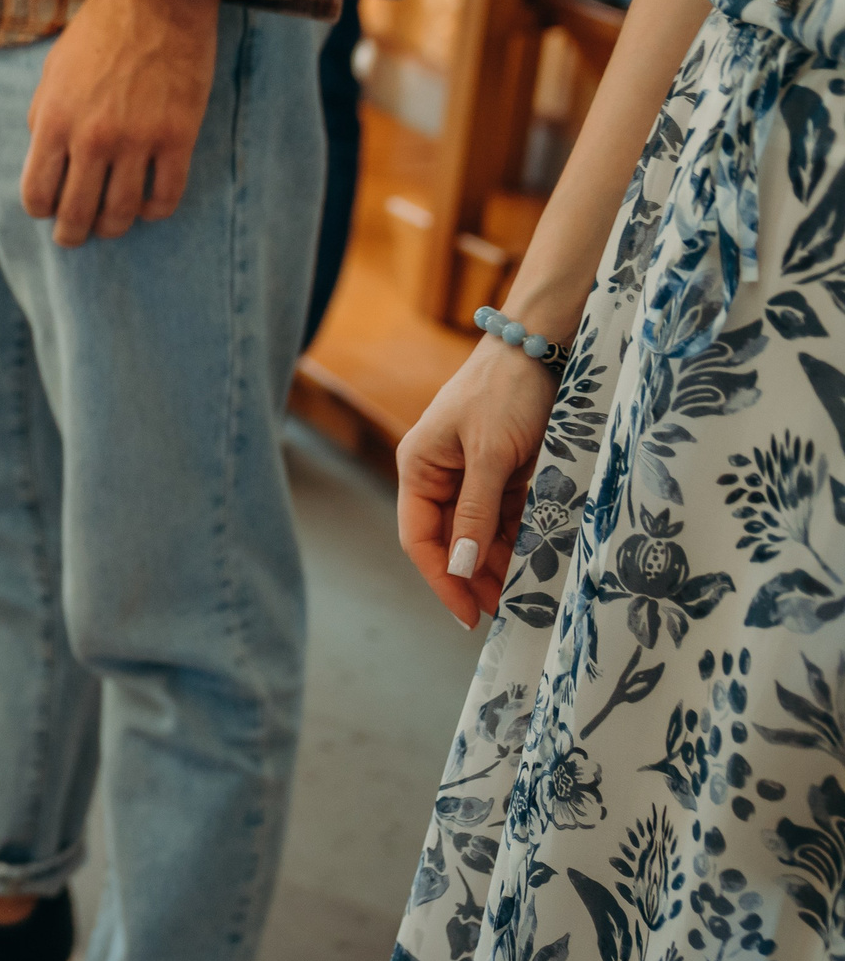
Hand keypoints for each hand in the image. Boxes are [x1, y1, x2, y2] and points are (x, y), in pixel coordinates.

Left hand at [21, 0, 221, 245]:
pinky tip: (148, 206)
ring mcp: (137, 140)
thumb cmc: (99, 31)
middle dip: (71, 234)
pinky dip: (154, 210)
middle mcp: (92, 138)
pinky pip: (165, 195)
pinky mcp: (177, 137)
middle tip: (74, 237)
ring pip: (120, 213)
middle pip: (76, 213)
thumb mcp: (53, 71)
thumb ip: (43, 117)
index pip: (37, 193)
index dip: (41, 209)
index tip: (48, 211)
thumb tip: (44, 158)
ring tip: (111, 227)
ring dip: (112, 228)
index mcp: (54, 121)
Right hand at [397, 337, 559, 627]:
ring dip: (499, 562)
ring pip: (480, 534)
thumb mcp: (490, 454)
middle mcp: (440, 477)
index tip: (468, 614)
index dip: (442, 579)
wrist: (541, 346)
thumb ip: (475, 512)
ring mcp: (473, 475)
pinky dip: (520, 539)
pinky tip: (538, 560)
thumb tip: (459, 567)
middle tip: (507, 611)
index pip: (421, 539)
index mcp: (420, 470)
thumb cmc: (505, 391)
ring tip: (527, 591)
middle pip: (451, 541)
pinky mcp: (504, 472)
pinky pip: (507, 517)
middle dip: (474, 577)